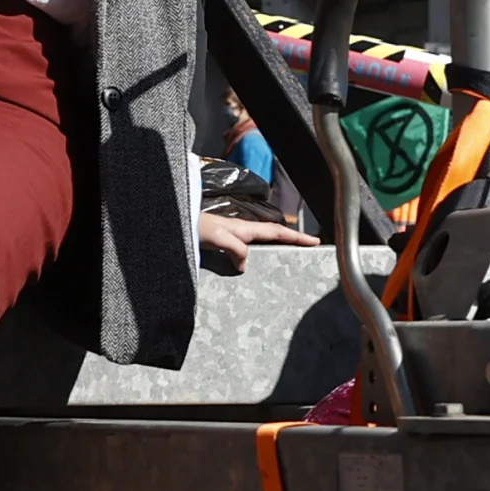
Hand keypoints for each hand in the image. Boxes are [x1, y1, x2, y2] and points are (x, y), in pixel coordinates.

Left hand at [198, 210, 321, 274]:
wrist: (174, 224)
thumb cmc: (195, 227)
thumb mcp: (218, 238)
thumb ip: (236, 249)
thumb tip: (246, 265)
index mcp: (244, 229)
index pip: (276, 232)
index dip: (296, 237)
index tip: (315, 241)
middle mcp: (241, 231)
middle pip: (273, 235)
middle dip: (292, 240)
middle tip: (308, 248)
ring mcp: (232, 237)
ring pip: (261, 241)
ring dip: (277, 246)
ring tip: (290, 256)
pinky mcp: (223, 243)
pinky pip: (247, 249)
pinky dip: (259, 254)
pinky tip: (257, 263)